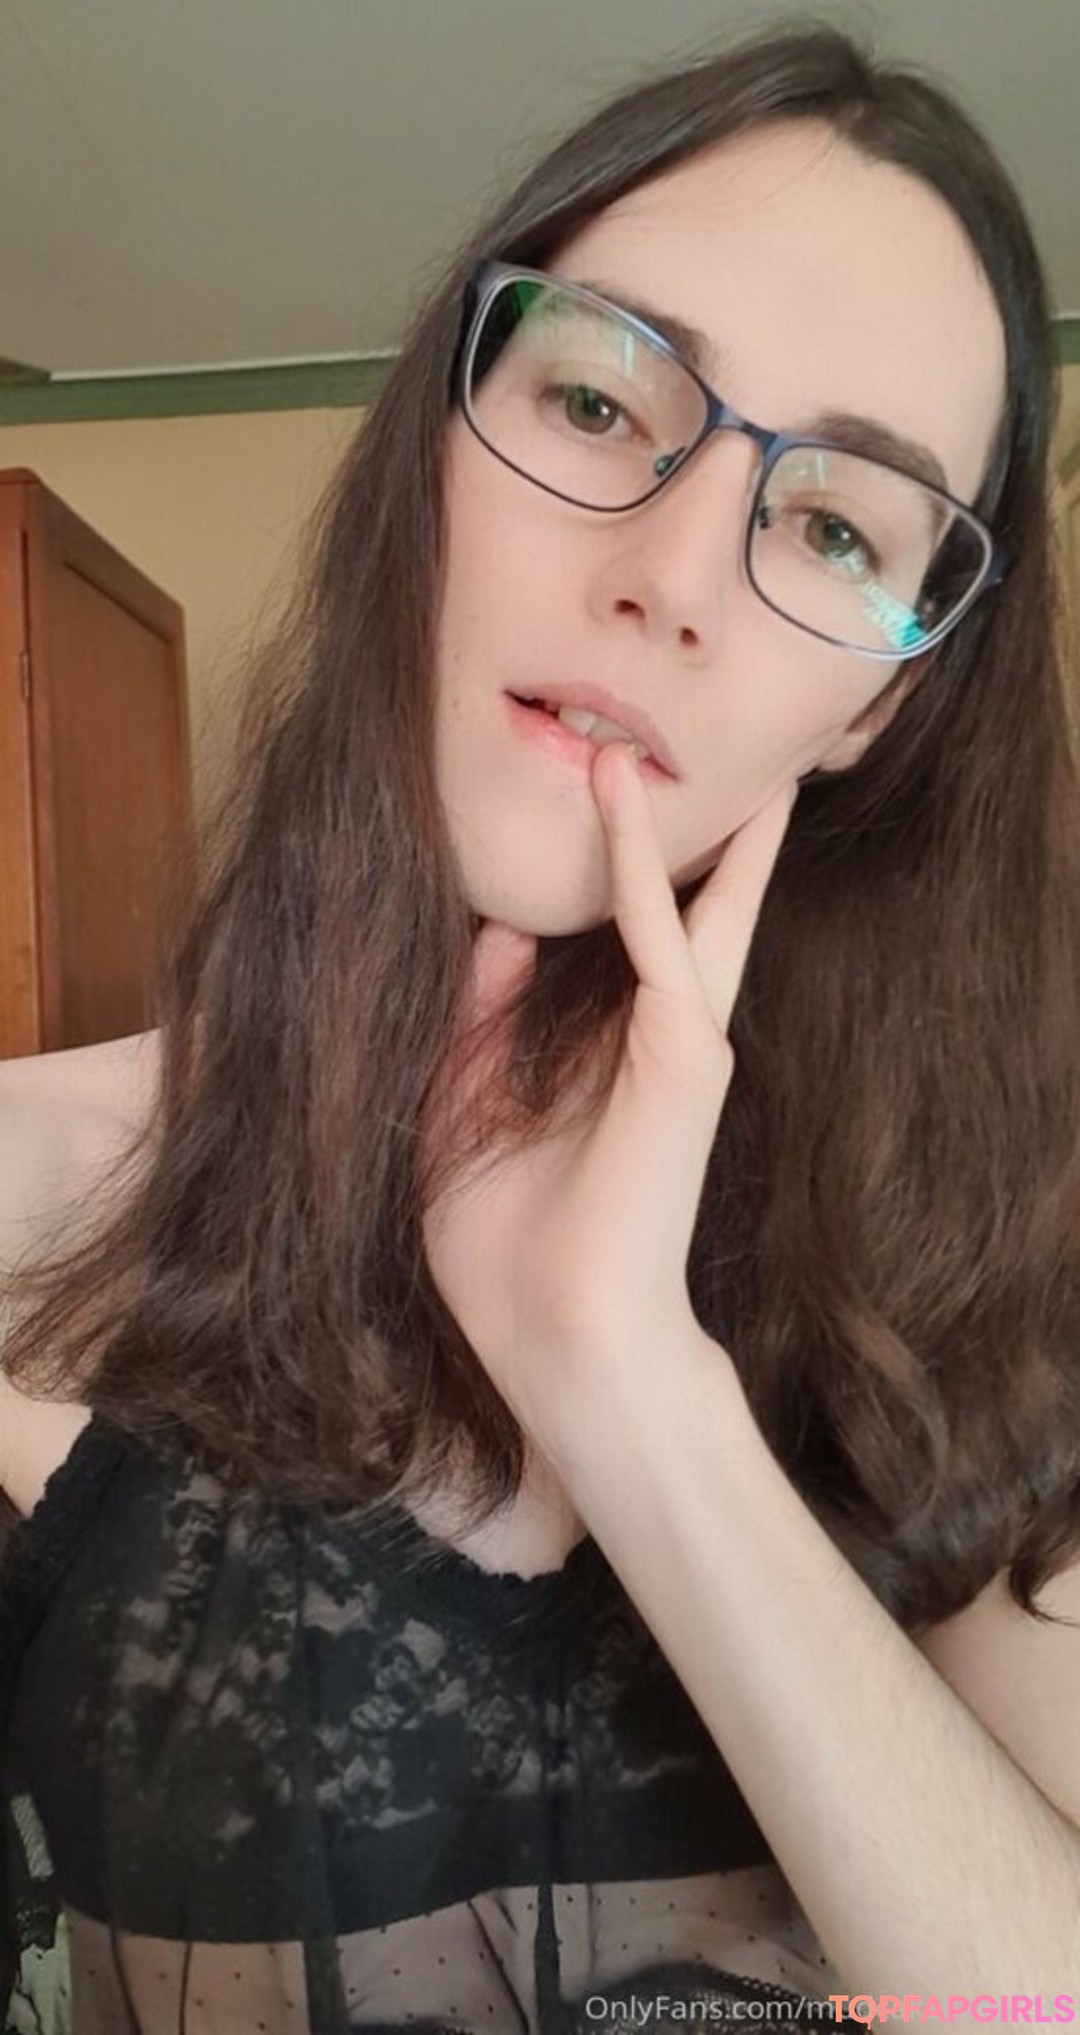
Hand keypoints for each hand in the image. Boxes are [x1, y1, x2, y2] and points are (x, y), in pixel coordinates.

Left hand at [421, 746, 796, 1463]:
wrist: (554, 1334)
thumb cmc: (504, 1247)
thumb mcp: (459, 1107)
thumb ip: (479, 1016)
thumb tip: (496, 927)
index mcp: (602, 1056)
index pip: (612, 942)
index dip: (600, 869)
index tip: (576, 790)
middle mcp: (654, 1039)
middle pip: (682, 914)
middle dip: (687, 838)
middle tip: (675, 750)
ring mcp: (681, 1043)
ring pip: (697, 910)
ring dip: (690, 827)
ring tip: (701, 748)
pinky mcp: (687, 1054)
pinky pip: (665, 941)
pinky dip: (641, 868)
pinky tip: (618, 799)